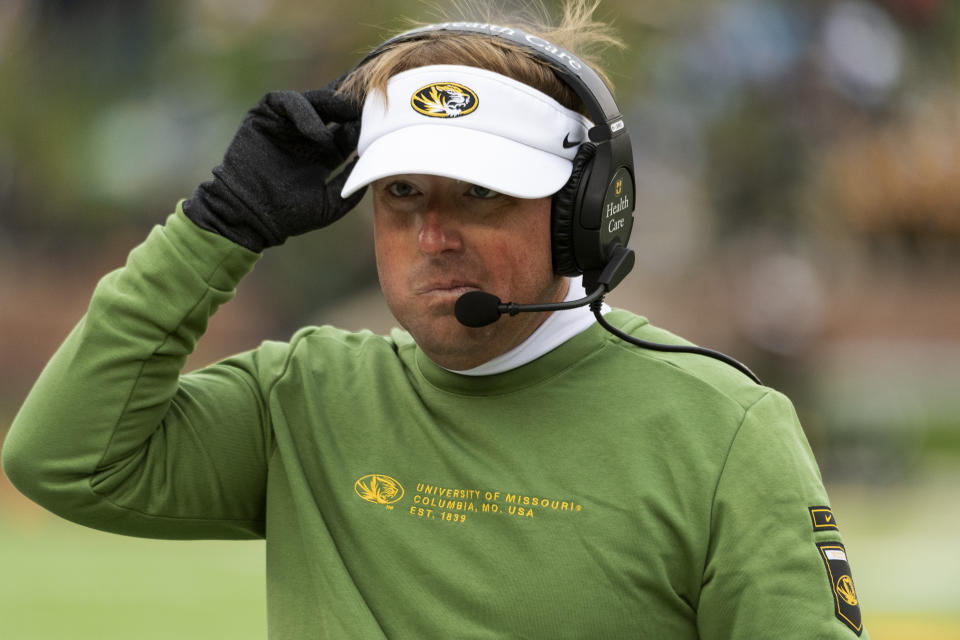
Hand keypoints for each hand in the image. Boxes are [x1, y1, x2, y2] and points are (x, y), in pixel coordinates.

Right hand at [183, 79, 365, 251]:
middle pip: (334, 109)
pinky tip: (318, 133)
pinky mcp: (263, 116)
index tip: (386, 120)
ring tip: (349, 114)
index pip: (349, 129)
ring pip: (313, 100)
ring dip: (333, 103)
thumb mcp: (329, 203)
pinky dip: (305, 111)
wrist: (250, 216)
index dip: (366, 123)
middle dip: (353, 104)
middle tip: (373, 101)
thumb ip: (350, 185)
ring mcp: (285, 124)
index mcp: (324, 153)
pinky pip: (287, 102)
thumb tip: (373, 166)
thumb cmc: (289, 216)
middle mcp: (307, 135)